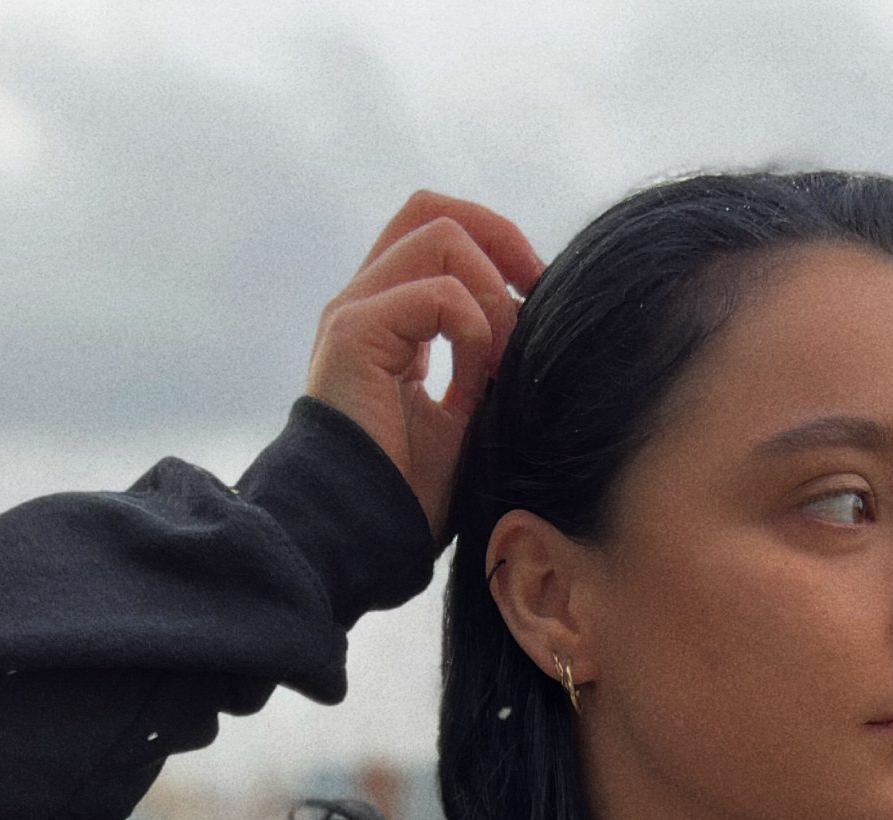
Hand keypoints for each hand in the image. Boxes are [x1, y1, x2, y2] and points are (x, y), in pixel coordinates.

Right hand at [305, 190, 543, 540]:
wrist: (361, 536)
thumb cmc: (408, 495)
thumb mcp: (463, 417)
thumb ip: (484, 365)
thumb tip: (534, 330)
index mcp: (386, 319)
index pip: (435, 235)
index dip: (494, 244)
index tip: (538, 296)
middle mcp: (363, 303)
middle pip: (432, 211)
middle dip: (499, 238)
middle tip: (538, 291)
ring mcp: (354, 312)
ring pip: (440, 236)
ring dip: (493, 290)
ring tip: (505, 355)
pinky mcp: (354, 333)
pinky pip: (439, 295)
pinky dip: (476, 328)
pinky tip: (480, 379)